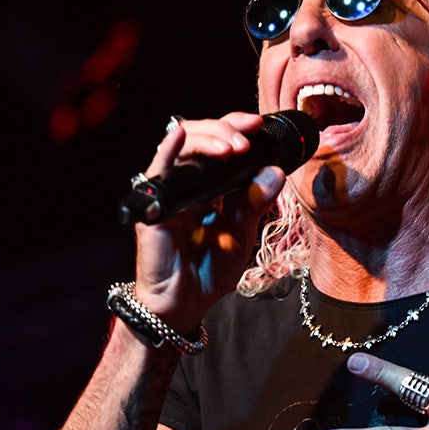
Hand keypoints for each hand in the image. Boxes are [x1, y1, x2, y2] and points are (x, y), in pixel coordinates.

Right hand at [132, 112, 285, 331]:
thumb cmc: (209, 270)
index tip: (259, 124)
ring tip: (233, 148)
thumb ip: (255, 203)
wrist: (185, 304)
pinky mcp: (153, 206)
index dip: (235, 127)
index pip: (219, 142)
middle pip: (200, 136)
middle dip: (225, 130)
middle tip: (248, 139)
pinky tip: (179, 136)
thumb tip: (275, 171)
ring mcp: (168, 190)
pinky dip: (168, 151)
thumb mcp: (242, 234)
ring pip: (181, 147)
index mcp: (209, 184)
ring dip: (208, 140)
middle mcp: (186, 181)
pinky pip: (157, 172)